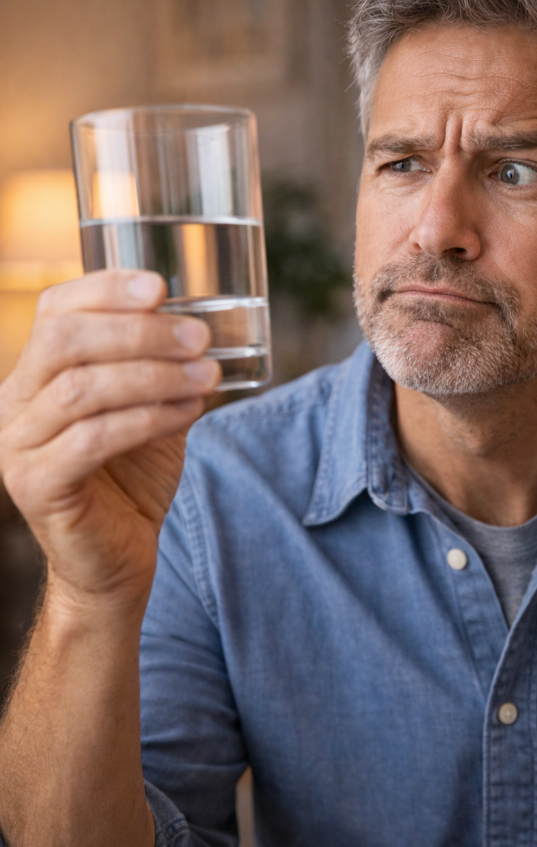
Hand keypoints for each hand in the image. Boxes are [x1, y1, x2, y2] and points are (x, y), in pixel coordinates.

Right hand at [0, 271, 219, 608]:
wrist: (116, 559)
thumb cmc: (132, 478)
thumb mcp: (151, 409)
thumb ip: (163, 369)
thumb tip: (203, 329)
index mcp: (35, 374)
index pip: (56, 311)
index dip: (105, 289)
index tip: (160, 286)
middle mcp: (14, 403)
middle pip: (64, 341)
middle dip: (138, 332)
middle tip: (198, 338)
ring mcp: (17, 446)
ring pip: (81, 388)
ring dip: (154, 375)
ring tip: (206, 378)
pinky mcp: (37, 486)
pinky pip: (91, 438)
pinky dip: (146, 419)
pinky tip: (187, 412)